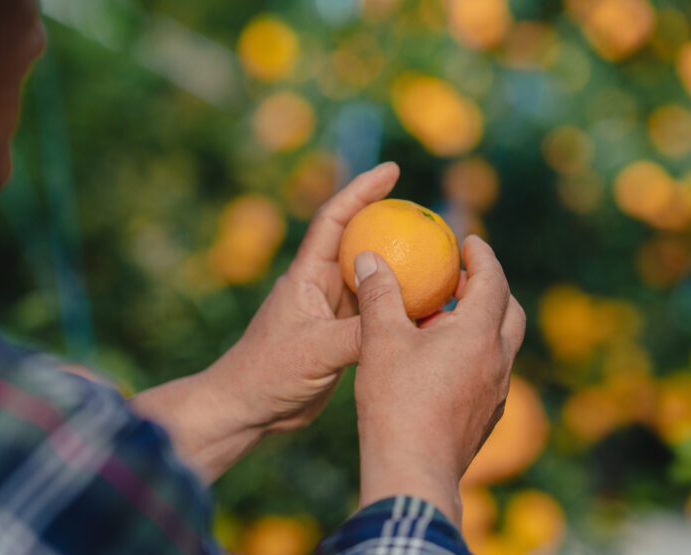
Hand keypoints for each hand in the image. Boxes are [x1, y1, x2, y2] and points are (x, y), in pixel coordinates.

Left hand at [131, 162, 399, 481]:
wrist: (249, 408)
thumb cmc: (268, 373)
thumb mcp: (315, 352)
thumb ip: (357, 337)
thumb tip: (403, 323)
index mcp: (307, 275)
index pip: (335, 219)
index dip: (361, 190)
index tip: (392, 170)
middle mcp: (321, 286)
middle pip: (360, 241)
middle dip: (390, 221)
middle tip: (431, 215)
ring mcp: (332, 311)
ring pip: (372, 279)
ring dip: (401, 267)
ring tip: (441, 258)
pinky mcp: (340, 336)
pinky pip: (376, 312)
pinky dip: (399, 307)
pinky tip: (428, 309)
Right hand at [353, 236, 525, 526]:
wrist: (413, 471)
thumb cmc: (396, 401)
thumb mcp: (381, 340)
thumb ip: (378, 294)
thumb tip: (367, 258)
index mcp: (478, 333)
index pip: (493, 279)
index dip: (482, 255)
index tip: (469, 240)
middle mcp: (498, 360)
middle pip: (510, 310)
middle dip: (490, 287)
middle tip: (462, 277)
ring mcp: (498, 391)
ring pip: (502, 344)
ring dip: (483, 322)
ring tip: (448, 318)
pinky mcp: (488, 416)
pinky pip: (492, 372)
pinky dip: (477, 353)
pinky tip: (444, 363)